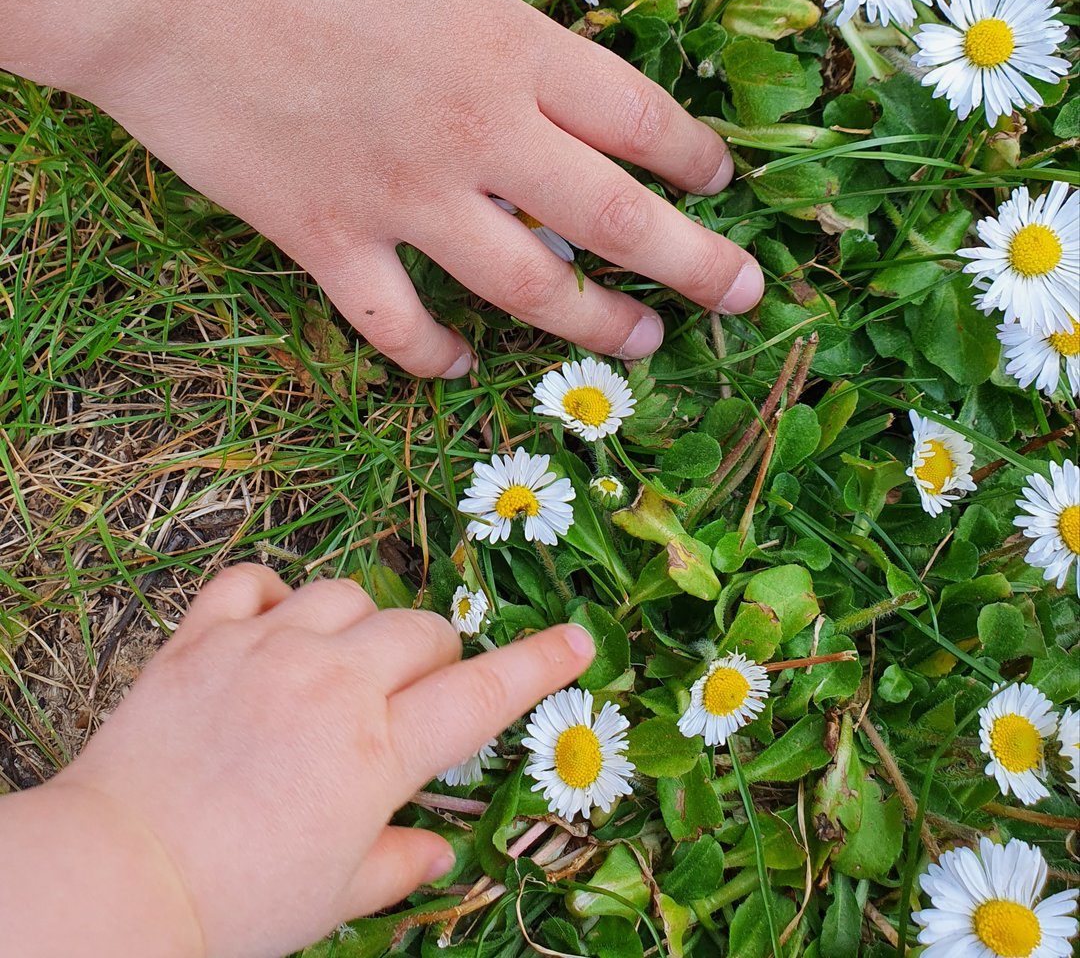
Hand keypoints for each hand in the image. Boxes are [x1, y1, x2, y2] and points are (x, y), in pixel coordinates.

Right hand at [2, 0, 761, 378]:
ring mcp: (406, 198)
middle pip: (619, 219)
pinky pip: (398, 326)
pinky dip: (433, 354)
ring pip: (531, 288)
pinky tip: (459, 364)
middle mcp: (480, 134)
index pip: (643, 119)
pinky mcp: (328, 240)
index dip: (696, 158)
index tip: (721, 183)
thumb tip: (540, 100)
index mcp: (514, 49)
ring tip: (639, 345)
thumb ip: (500, 42)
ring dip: (595, 325)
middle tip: (742, 295)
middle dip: (695, 264)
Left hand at [8, 565, 593, 956]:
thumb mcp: (334, 896)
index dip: (539, 664)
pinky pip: (251, 581)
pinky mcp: (204, 637)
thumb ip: (398, 862)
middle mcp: (332, 682)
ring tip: (339, 662)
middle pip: (418, 630)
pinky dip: (269, 596)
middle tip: (408, 695)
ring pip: (346, 594)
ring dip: (359, 623)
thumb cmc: (235, 905)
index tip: (579, 638)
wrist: (114, 879)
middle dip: (432, 657)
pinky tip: (270, 626)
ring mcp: (267, 649)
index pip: (482, 694)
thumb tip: (443, 850)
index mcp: (378, 750)